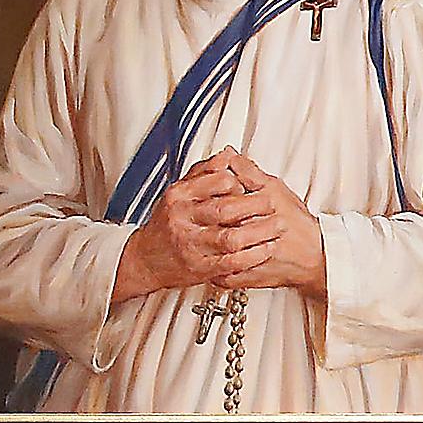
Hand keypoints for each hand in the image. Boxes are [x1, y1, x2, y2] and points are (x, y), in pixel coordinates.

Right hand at [115, 148, 326, 303]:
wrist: (145, 259)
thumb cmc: (166, 224)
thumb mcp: (180, 191)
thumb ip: (204, 171)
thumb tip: (228, 155)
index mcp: (179, 196)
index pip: (218, 182)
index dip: (241, 183)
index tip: (250, 186)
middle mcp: (183, 219)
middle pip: (226, 210)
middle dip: (257, 207)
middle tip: (273, 204)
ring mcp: (190, 245)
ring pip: (231, 238)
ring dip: (260, 233)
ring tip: (277, 227)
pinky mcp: (199, 267)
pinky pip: (231, 263)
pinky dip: (253, 256)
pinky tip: (265, 249)